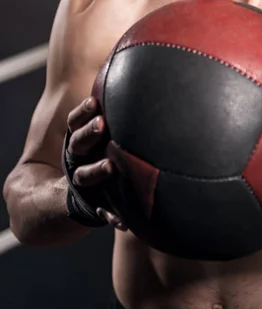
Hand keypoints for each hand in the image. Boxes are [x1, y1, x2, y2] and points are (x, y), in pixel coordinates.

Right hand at [63, 96, 126, 230]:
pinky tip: (123, 221)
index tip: (94, 102)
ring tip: (110, 167)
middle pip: (78, 143)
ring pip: (84, 175)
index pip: (75, 122)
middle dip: (90, 133)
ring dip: (96, 171)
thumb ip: (113, 114)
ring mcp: (83, 180)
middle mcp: (78, 158)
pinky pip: (101, 209)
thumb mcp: (104, 131)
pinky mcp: (94, 202)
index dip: (83, 112)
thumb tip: (139, 87)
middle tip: (102, 124)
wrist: (78, 193)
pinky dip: (111, 214)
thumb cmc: (104, 150)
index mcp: (79, 138)